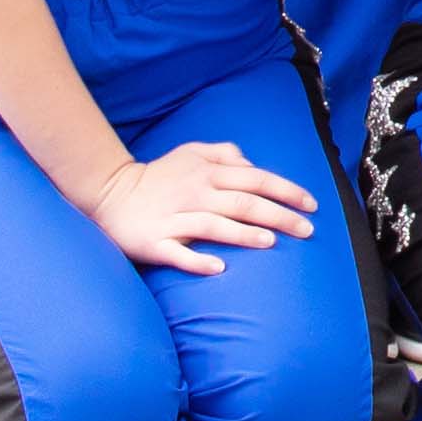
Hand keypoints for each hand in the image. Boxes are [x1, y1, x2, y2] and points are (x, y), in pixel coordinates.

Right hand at [87, 140, 316, 275]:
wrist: (108, 194)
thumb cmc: (159, 176)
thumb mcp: (191, 152)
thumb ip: (224, 153)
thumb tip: (251, 163)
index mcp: (207, 172)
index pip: (257, 178)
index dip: (287, 190)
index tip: (312, 205)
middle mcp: (194, 193)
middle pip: (244, 202)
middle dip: (279, 215)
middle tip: (307, 230)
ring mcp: (173, 218)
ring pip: (214, 225)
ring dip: (244, 234)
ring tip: (271, 243)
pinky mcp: (153, 242)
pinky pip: (177, 252)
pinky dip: (197, 260)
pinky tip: (218, 268)